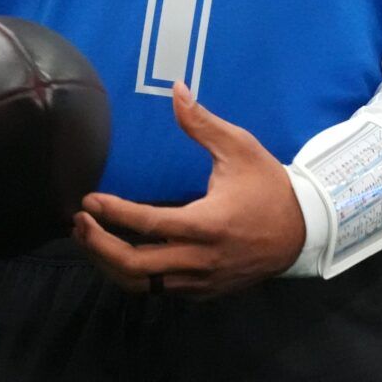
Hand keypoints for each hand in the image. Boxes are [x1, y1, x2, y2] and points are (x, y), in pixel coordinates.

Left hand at [72, 81, 304, 299]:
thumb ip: (202, 123)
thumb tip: (176, 89)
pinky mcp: (205, 292)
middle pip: (135, 266)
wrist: (302, 231)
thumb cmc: (268, 186)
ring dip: (110, 264)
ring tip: (90, 239)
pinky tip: (121, 254)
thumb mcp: (240, 147)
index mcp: (207, 224)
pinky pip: (160, 290)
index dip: (113, 213)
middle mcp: (201, 260)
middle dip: (98, 247)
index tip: (88, 200)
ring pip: (143, 285)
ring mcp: (202, 281)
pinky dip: (135, 275)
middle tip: (78, 223)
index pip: (148, 225)